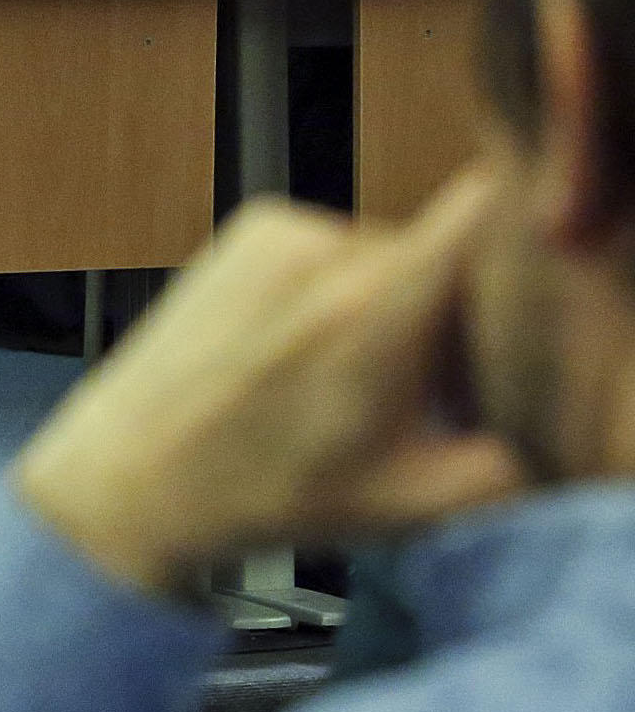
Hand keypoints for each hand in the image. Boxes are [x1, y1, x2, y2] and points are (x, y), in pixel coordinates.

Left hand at [14, 167, 525, 598]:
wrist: (136, 473)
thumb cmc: (265, 493)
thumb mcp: (415, 502)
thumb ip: (519, 461)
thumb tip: (576, 431)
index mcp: (379, 310)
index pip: (485, 209)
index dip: (525, 231)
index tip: (535, 280)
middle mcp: (328, 252)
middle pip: (449, 253)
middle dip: (460, 313)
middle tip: (435, 389)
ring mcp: (284, 232)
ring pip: (394, 252)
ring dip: (397, 304)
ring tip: (355, 379)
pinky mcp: (253, 228)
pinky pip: (336, 244)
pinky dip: (342, 288)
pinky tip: (309, 351)